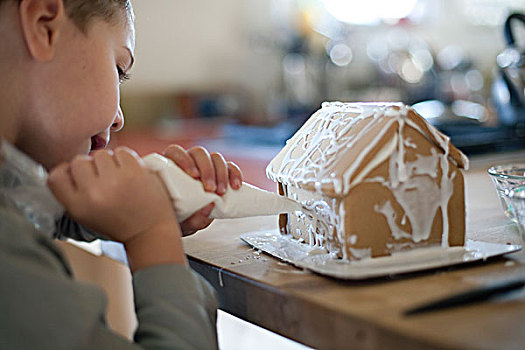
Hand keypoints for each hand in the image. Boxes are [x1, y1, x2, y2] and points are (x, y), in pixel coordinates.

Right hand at [48, 148, 186, 270]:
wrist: (150, 231)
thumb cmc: (119, 224)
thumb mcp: (86, 217)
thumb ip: (72, 194)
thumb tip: (66, 168)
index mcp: (78, 207)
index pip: (55, 176)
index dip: (65, 171)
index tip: (76, 174)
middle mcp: (94, 193)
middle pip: (79, 161)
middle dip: (89, 166)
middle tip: (102, 177)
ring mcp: (115, 180)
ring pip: (101, 154)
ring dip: (108, 162)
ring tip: (117, 177)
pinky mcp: (135, 171)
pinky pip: (122, 151)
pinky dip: (125, 159)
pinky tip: (128, 172)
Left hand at [163, 145, 242, 235]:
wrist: (188, 223)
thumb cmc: (179, 220)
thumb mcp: (183, 224)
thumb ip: (193, 218)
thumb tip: (210, 204)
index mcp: (171, 168)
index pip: (176, 152)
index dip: (184, 159)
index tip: (194, 175)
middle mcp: (188, 162)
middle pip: (199, 153)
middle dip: (207, 169)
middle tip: (210, 188)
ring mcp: (205, 166)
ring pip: (215, 157)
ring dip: (221, 173)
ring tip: (222, 191)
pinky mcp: (220, 172)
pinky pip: (230, 167)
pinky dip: (235, 174)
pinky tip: (236, 186)